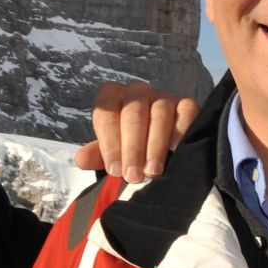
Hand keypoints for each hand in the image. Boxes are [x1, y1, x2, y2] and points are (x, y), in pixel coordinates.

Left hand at [74, 80, 199, 182]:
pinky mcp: (186, 102)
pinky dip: (182, 129)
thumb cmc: (128, 146)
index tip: (114, 170)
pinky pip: (186, 110)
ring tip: (152, 171)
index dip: (109, 144)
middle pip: (133, 114)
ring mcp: (163, 94)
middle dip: (132, 148)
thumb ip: (97, 155)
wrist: (159, 144)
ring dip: (155, 145)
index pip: (106, 114)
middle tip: (133, 176)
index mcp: (111, 96)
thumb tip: (81, 159)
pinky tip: (176, 149)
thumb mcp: (111, 150)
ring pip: (160, 113)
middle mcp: (136, 91)